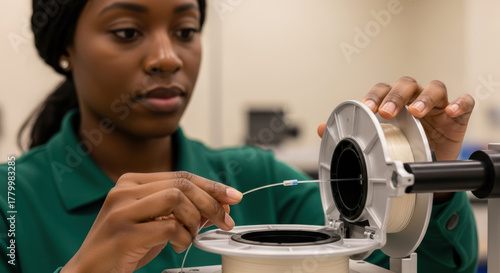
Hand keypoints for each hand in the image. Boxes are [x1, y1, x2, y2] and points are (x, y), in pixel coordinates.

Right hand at [62, 171, 241, 272]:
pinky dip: (182, 238)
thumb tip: (221, 205)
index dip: (212, 186)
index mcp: (131, 182)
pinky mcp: (123, 232)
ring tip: (190, 236)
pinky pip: (168, 227)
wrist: (89, 271)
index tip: (233, 196)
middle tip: (224, 221)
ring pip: (176, 198)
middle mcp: (124, 190)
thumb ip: (183, 211)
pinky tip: (179, 245)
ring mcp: (121, 210)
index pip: (181, 175)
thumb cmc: (124, 247)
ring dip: (194, 220)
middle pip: (182, 184)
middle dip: (211, 203)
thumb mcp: (156, 222)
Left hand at [318, 76, 474, 160]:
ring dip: (424, 98)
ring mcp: (437, 105)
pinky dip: (459, 104)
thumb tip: (321, 128)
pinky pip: (464, 102)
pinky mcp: (458, 115)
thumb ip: (352, 132)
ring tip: (416, 113)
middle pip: (406, 84)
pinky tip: (450, 113)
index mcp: (393, 102)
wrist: (429, 164)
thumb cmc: (404, 144)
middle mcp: (414, 98)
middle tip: (386, 112)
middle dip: (395, 96)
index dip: (374, 96)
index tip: (366, 108)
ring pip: (433, 88)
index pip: (382, 90)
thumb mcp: (380, 140)